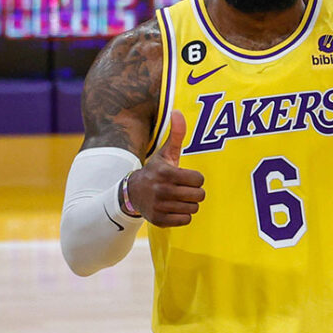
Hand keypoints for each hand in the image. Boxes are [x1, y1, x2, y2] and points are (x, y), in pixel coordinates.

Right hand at [126, 111, 204, 226]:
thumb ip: (176, 134)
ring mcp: (160, 207)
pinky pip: (185, 220)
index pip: (199, 179)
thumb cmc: (156, 171)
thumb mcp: (165, 153)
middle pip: (199, 195)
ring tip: (178, 197)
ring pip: (193, 208)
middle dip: (194, 191)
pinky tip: (173, 207)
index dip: (195, 178)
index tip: (186, 176)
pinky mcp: (159, 220)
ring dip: (189, 203)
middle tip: (184, 188)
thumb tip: (177, 111)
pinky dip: (182, 215)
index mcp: (166, 173)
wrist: (133, 193)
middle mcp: (162, 191)